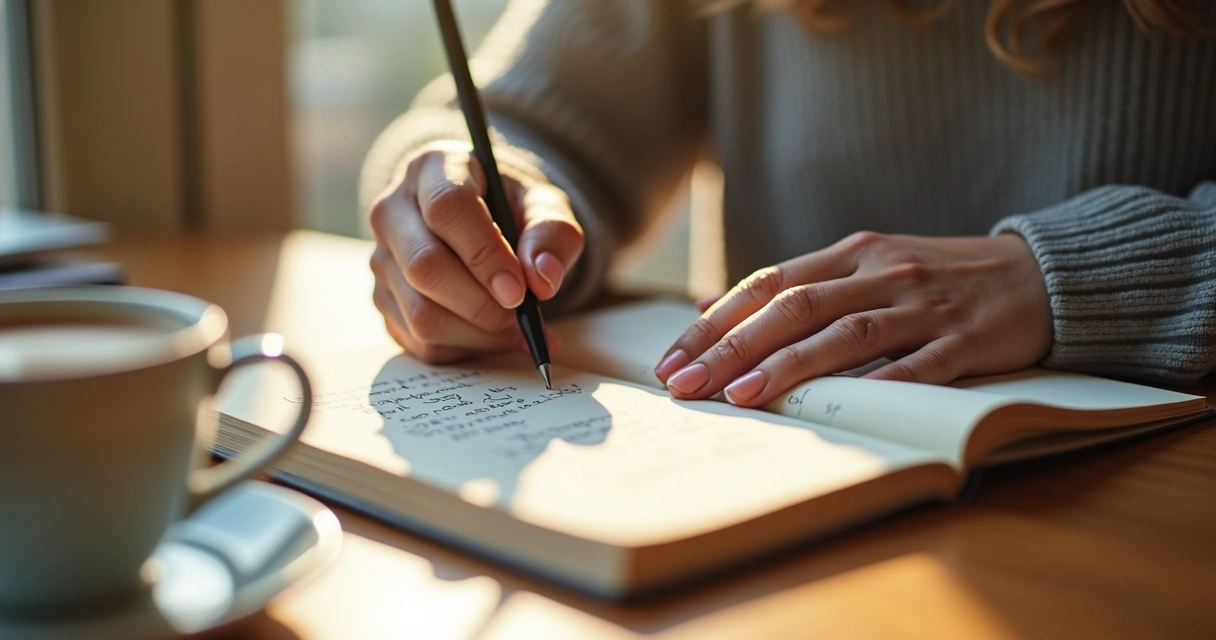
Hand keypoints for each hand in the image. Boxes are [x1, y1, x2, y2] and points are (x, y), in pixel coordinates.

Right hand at [368, 141, 582, 361]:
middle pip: (424, 266)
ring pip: (420, 313)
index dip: (485, 255)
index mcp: (433, 169)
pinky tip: (494, 336)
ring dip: (477, 334)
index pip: (447, 208)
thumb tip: (542, 279)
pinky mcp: (383, 299)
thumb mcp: (543, 206)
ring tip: (516, 329)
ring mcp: (381, 258)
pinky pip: (419, 341)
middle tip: (520, 315)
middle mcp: (393, 210)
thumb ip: (552, 234)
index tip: (519, 290)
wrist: (482, 217)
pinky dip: (465, 349)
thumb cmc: (510, 207)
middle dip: (481, 304)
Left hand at [655, 231, 1052, 404]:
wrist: (1039, 274)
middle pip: (794, 307)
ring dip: (788, 365)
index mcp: (852, 254)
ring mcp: (923, 305)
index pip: (768, 284)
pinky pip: (917, 367)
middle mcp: (880, 273)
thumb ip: (802, 286)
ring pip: (845, 334)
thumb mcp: (867, 267)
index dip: (716, 322)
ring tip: (740, 396)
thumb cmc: (938, 279)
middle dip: (732, 347)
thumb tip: (716, 310)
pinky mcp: (965, 339)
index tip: (673, 358)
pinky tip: (842, 407)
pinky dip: (878, 386)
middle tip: (685, 384)